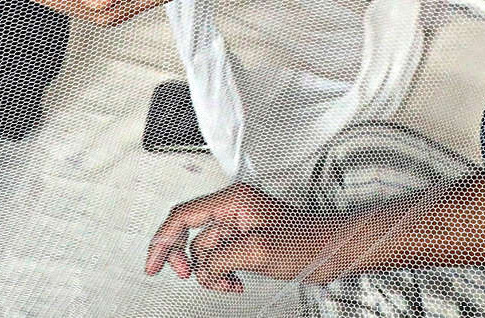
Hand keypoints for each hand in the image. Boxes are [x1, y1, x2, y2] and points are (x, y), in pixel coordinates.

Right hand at [146, 182, 351, 292]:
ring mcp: (239, 226)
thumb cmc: (307, 242)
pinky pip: (220, 259)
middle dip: (188, 260)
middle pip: (191, 235)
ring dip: (212, 272)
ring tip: (230, 282)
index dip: (163, 241)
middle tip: (185, 276)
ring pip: (206, 252)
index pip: (183, 216)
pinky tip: (234, 281)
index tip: (153, 264)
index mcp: (232, 201)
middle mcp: (233, 209)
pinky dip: (222, 274)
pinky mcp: (245, 241)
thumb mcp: (257, 251)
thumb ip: (221, 257)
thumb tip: (202, 267)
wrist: (331, 250)